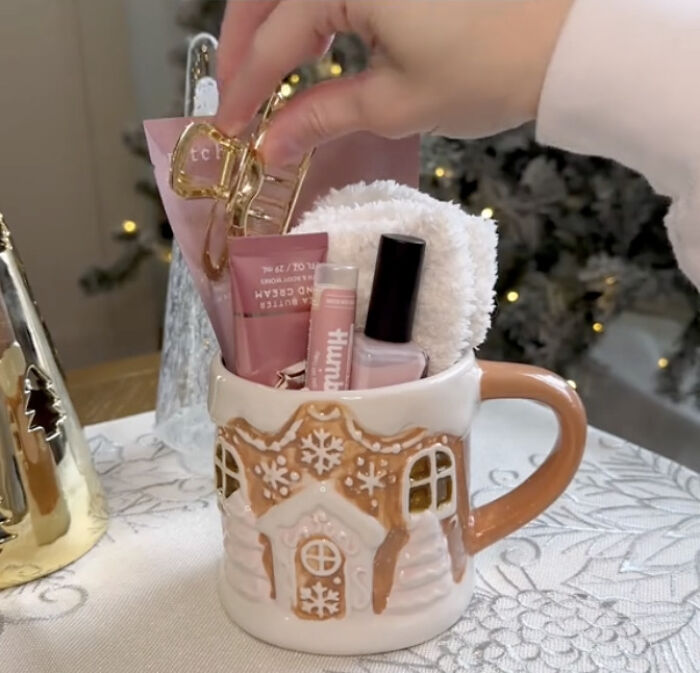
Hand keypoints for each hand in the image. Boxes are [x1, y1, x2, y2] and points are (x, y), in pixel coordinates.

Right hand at [215, 0, 572, 164]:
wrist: (568, 39)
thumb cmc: (488, 70)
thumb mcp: (396, 103)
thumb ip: (323, 117)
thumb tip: (272, 145)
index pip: (275, 41)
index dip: (247, 91)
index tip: (231, 129)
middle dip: (244, 45)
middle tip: (235, 98)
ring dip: (273, 26)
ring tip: (263, 75)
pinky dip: (312, 15)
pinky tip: (310, 44)